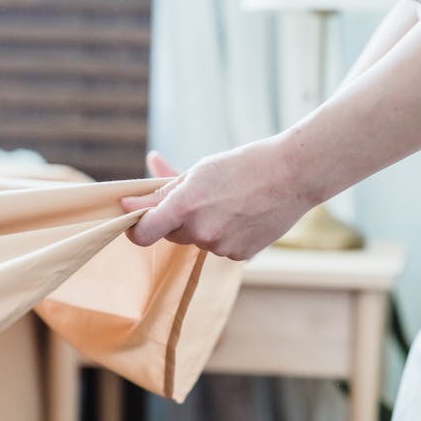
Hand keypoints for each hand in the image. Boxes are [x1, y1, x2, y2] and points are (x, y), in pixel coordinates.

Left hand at [121, 138, 312, 260]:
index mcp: (185, 205)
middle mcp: (200, 231)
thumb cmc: (243, 165)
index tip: (137, 220)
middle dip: (178, 219)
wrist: (292, 175)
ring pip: (199, 240)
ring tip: (232, 202)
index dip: (136, 228)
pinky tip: (246, 216)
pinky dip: (227, 235)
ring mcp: (221, 246)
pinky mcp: (239, 256)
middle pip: (171, 234)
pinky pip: (221, 248)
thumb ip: (162, 192)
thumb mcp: (199, 171)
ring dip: (206, 226)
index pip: (143, 233)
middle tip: (201, 196)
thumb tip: (127, 203)